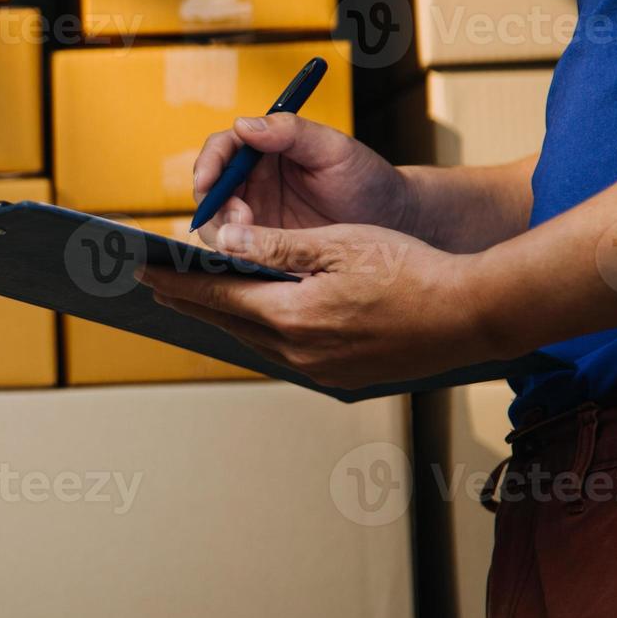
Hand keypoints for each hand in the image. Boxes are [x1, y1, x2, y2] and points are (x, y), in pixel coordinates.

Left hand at [137, 223, 497, 388]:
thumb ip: (275, 245)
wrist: (473, 314)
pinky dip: (260, 330)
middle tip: (156, 285)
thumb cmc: (411, 269)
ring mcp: (319, 369)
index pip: (215, 294)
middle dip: (189, 300)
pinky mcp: (340, 377)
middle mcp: (297, 350)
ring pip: (253, 339)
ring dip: (223, 317)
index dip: (176, 280)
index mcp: (290, 314)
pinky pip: (283, 351)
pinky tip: (255, 319)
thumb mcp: (338, 243)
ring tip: (196, 300)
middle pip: (226, 321)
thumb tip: (223, 240)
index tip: (143, 270)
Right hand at [192, 114, 411, 245]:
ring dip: (224, 232)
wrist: (391, 223)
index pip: (222, 149)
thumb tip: (243, 124)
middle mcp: (253, 180)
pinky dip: (236, 254)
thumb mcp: (333, 149)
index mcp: (265, 149)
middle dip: (215, 205)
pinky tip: (255, 259)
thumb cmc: (366, 178)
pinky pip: (236, 250)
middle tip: (241, 219)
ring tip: (252, 240)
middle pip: (210, 189)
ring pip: (216, 223)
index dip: (208, 163)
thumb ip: (291, 132)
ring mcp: (255, 214)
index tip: (207, 180)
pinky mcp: (262, 245)